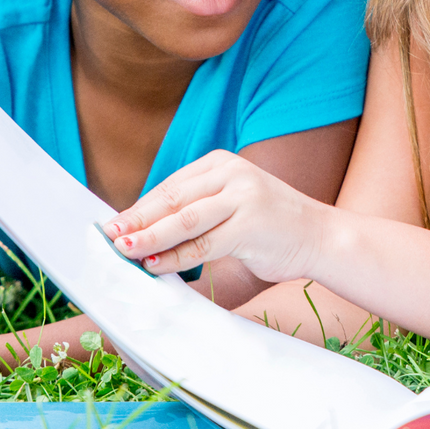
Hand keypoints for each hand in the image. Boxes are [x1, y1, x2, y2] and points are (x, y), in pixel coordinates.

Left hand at [103, 150, 329, 281]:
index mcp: (223, 163)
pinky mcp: (250, 224)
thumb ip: (196, 209)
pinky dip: (175, 257)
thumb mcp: (232, 204)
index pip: (171, 185)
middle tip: (108, 237)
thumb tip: (144, 228)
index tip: (113, 224)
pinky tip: (155, 265)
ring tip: (124, 250)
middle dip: (137, 220)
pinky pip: (203, 244)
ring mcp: (243, 197)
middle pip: (173, 199)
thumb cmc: (271, 225)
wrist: (320, 236)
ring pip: (184, 220)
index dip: (140, 206)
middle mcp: (232, 173)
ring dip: (149, 237)